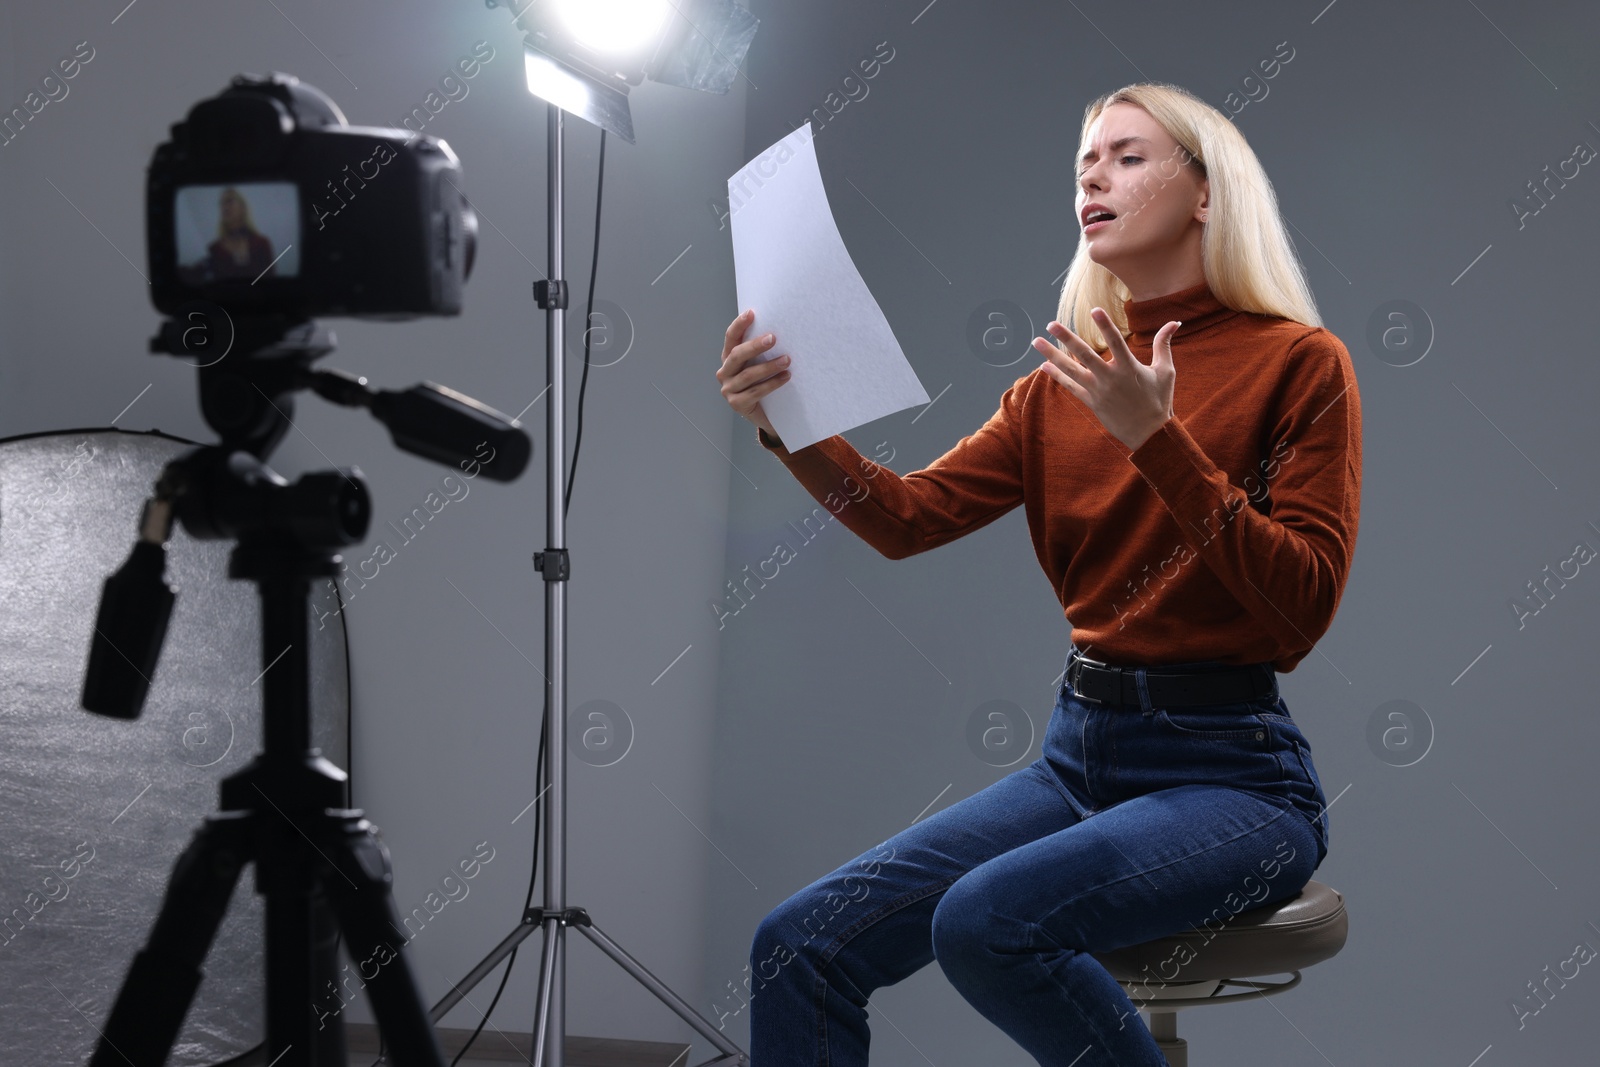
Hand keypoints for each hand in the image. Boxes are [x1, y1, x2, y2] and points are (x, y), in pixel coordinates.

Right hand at [717, 308, 788, 439]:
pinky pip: (755, 392)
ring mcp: (728, 389)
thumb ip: (763, 350)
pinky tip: (785, 377)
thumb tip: (782, 329)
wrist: (765, 414)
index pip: (731, 338)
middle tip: (773, 338)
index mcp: (729, 358)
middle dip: (755, 346)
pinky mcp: (737, 404)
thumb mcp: (760, 364)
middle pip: (737, 355)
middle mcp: (725, 372)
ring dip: (768, 366)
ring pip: (748, 375)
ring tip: (787, 360)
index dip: (739, 325)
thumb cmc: (763, 383)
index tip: (751, 313)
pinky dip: (772, 384)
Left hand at [1034, 307, 1177, 450]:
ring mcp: (1099, 391)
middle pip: (1085, 354)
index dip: (1105, 325)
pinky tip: (1044, 365)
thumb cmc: (1160, 400)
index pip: (1116, 342)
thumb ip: (1163, 344)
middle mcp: (1111, 378)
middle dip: (1067, 338)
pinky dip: (1058, 376)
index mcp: (1130, 368)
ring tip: (1036, 341)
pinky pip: (1071, 387)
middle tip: (1050, 324)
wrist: (1150, 434)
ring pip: (1072, 370)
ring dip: (1052, 355)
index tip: (1094, 310)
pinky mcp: (1092, 403)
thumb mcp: (1166, 371)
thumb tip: (1174, 322)